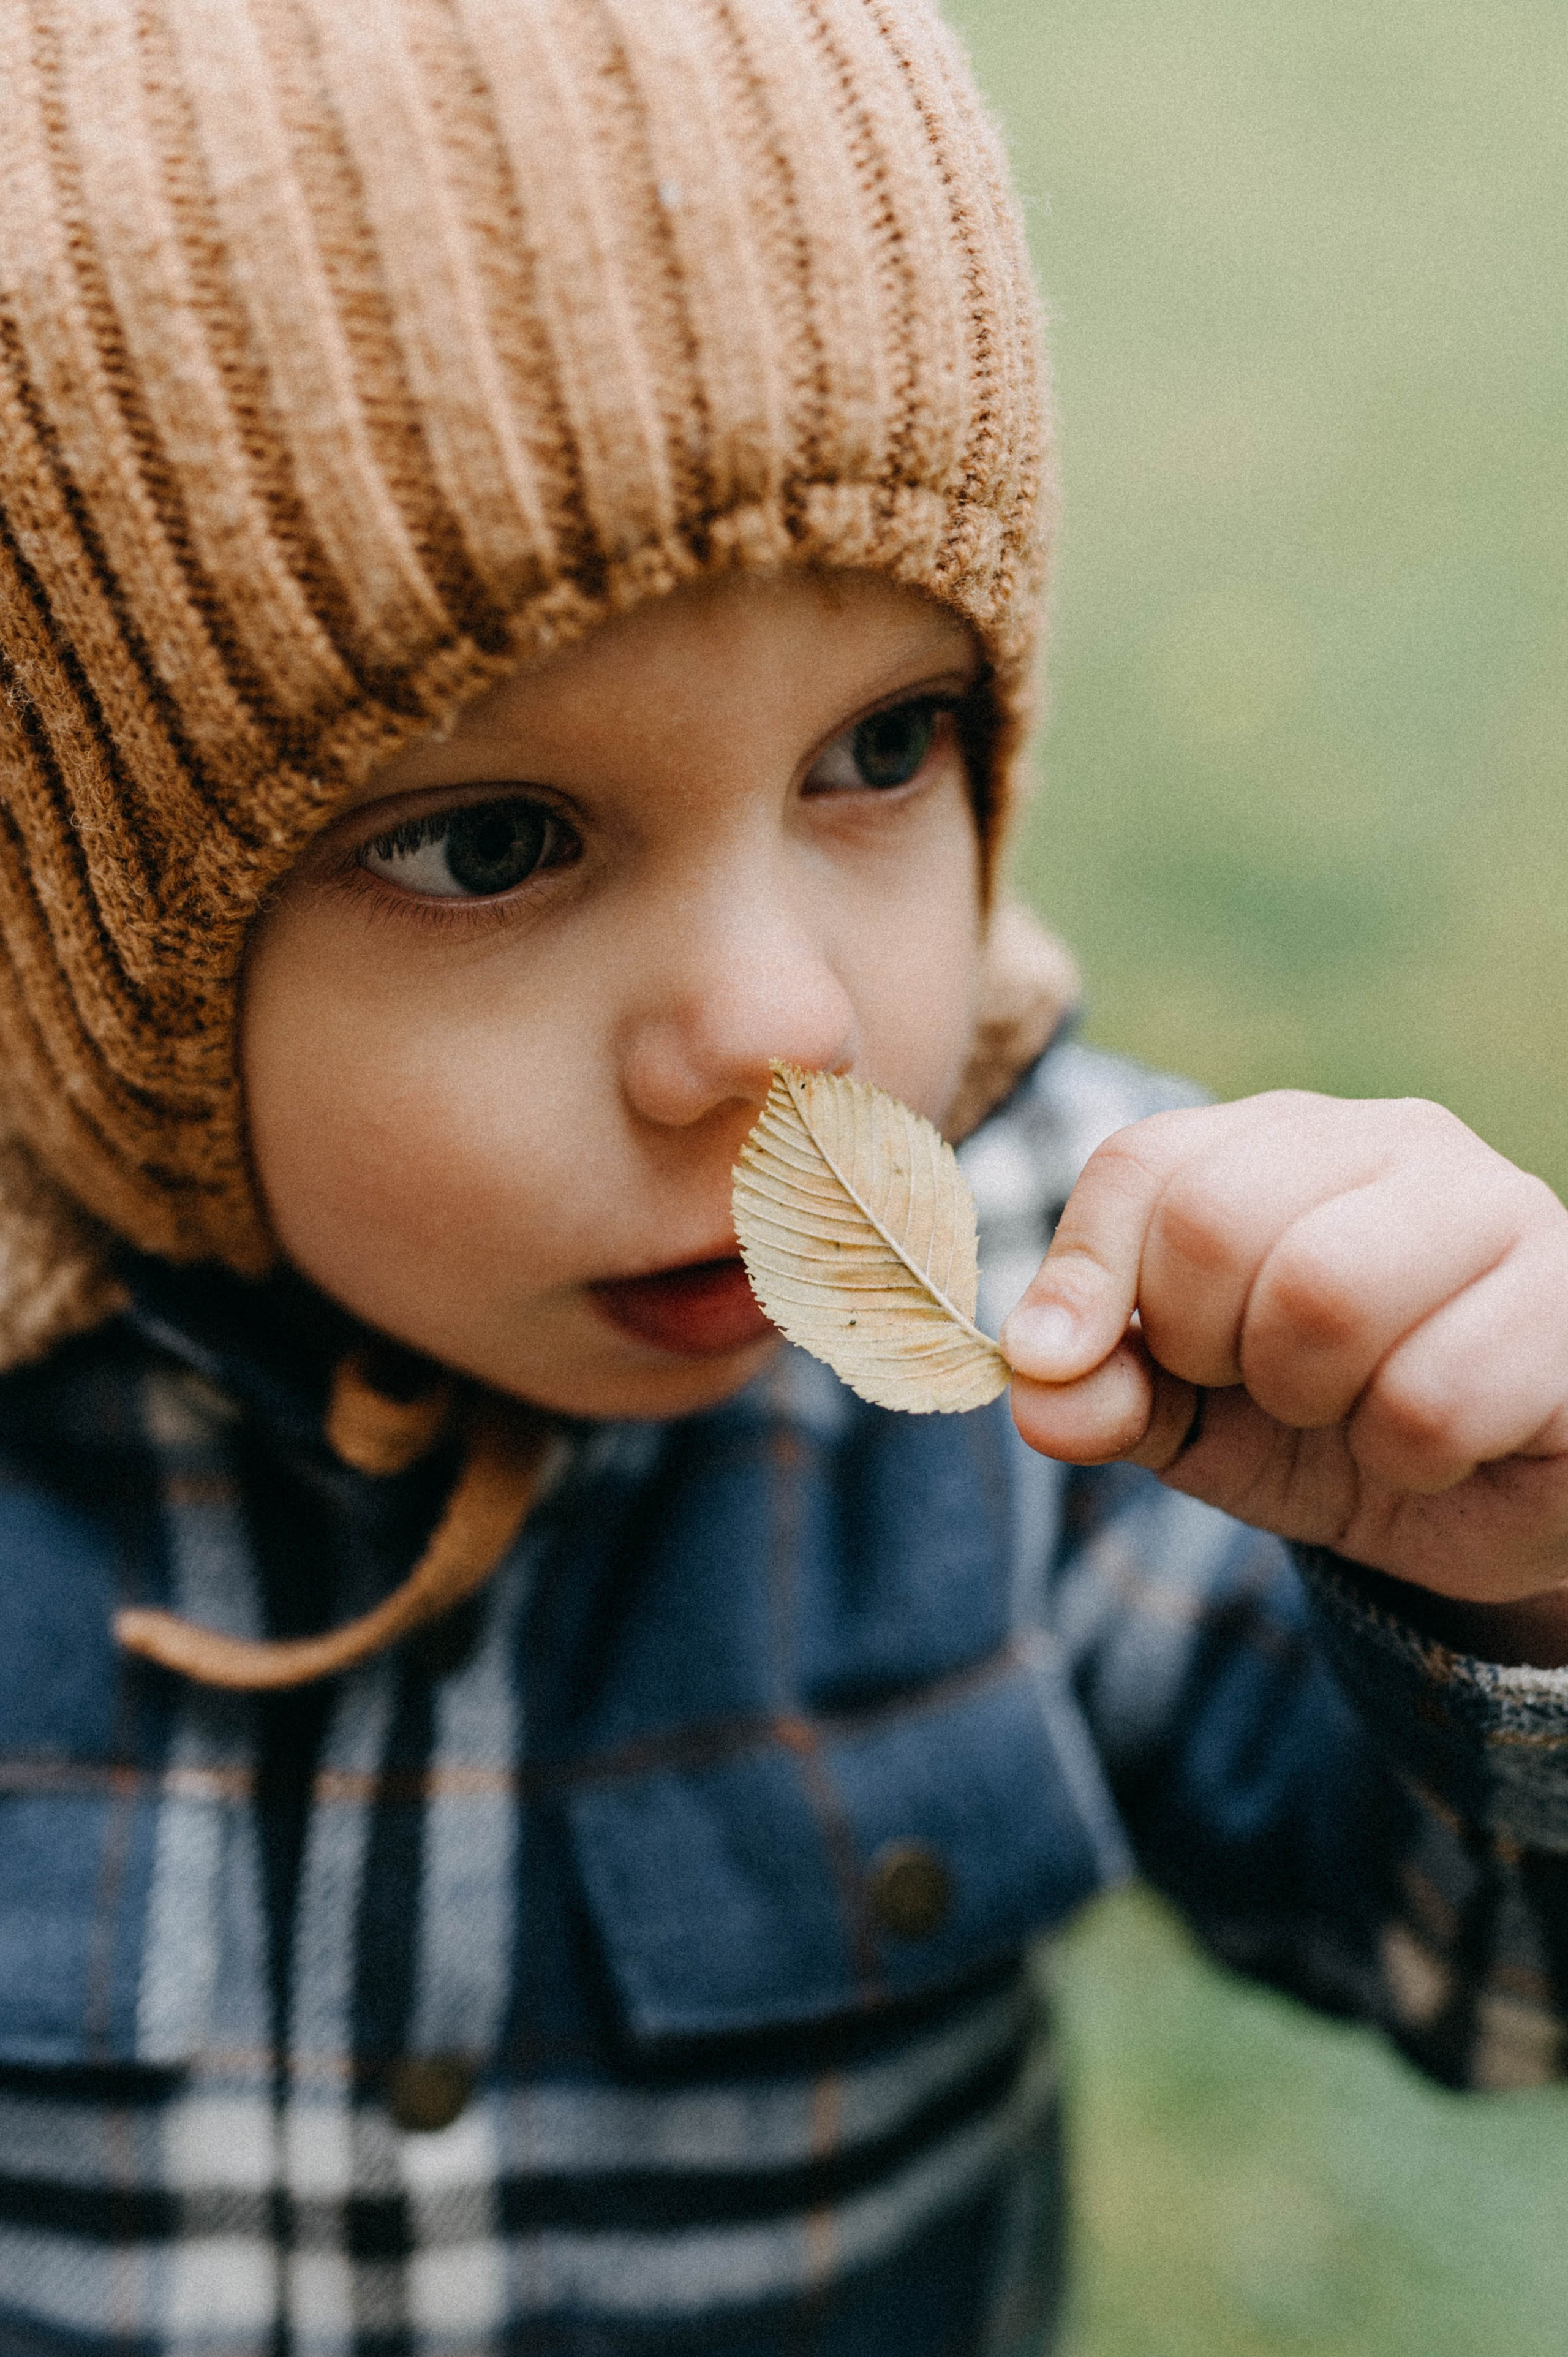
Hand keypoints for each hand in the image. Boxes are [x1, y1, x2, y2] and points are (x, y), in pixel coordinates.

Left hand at [1000, 1092, 1567, 1642]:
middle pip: (1215, 1221)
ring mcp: (1496, 1205)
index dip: (1085, 1280)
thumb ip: (1106, 1395)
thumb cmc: (1334, 1430)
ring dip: (1314, 1401)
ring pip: (1326, 1292)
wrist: (1501, 1505)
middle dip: (1207, 1348)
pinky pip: (1433, 1395)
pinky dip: (1412, 1457)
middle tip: (1268, 1389)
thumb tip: (1036, 1389)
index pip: (1141, 1166)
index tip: (1069, 1363)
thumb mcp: (1194, 1419)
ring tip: (1358, 1410)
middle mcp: (1392, 1139)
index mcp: (1281, 1141)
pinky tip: (1449, 1444)